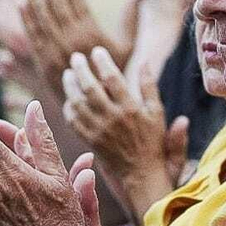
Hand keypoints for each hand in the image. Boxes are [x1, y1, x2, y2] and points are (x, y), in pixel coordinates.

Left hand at [21, 0, 138, 92]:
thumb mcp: (128, 47)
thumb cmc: (114, 74)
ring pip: (41, 17)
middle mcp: (71, 40)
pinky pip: (33, 36)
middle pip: (55, 2)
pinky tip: (22, 3)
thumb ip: (131, 19)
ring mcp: (55, 52)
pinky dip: (27, 19)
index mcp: (91, 32)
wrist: (98, 108)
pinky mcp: (43, 63)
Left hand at [62, 47, 187, 202]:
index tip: (97, 50)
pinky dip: (69, 108)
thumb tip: (145, 61)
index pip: (113, 79)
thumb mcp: (157, 113)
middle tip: (76, 57)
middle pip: (90, 88)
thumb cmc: (153, 141)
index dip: (103, 62)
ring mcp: (99, 131)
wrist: (142, 174)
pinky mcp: (90, 141)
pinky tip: (69, 99)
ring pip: (78, 103)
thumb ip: (150, 87)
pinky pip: (73, 121)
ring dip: (70, 87)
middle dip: (81, 70)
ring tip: (68, 74)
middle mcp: (113, 119)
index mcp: (131, 109)